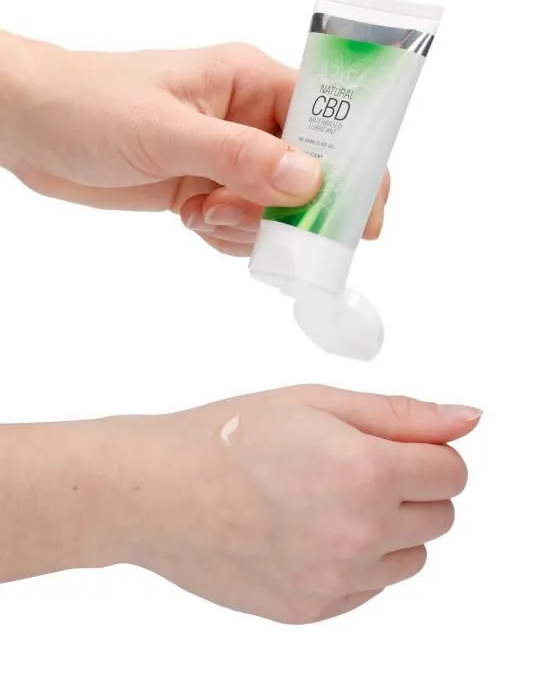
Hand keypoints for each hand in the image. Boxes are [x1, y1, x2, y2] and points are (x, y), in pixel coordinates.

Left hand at [0, 33, 388, 255]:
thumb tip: (309, 180)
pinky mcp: (207, 189)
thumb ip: (238, 156)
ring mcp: (228, 159)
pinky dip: (227, 236)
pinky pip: (244, 225)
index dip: (354, 166)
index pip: (329, 120)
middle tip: (262, 227)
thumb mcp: (165, 131)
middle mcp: (249, 120)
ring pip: (276, 209)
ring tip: (204, 215)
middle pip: (310, 175)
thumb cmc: (91, 107)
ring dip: (250, 227)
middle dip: (293, 211)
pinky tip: (194, 222)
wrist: (34, 130)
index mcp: (251, 83)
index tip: (360, 218)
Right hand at [107, 386, 478, 622]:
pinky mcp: (311, 610)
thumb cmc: (228, 438)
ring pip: (412, 557)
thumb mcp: (318, 402)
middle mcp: (359, 534)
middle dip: (413, 486)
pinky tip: (311, 530)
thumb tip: (465, 419)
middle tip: (359, 466)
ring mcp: (336, 580)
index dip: (429, 450)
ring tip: (331, 498)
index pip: (453, 471)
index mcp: (366, 473)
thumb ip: (401, 414)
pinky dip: (357, 560)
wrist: (160, 491)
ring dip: (390, 527)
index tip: (401, 445)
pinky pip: (369, 588)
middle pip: (440, 515)